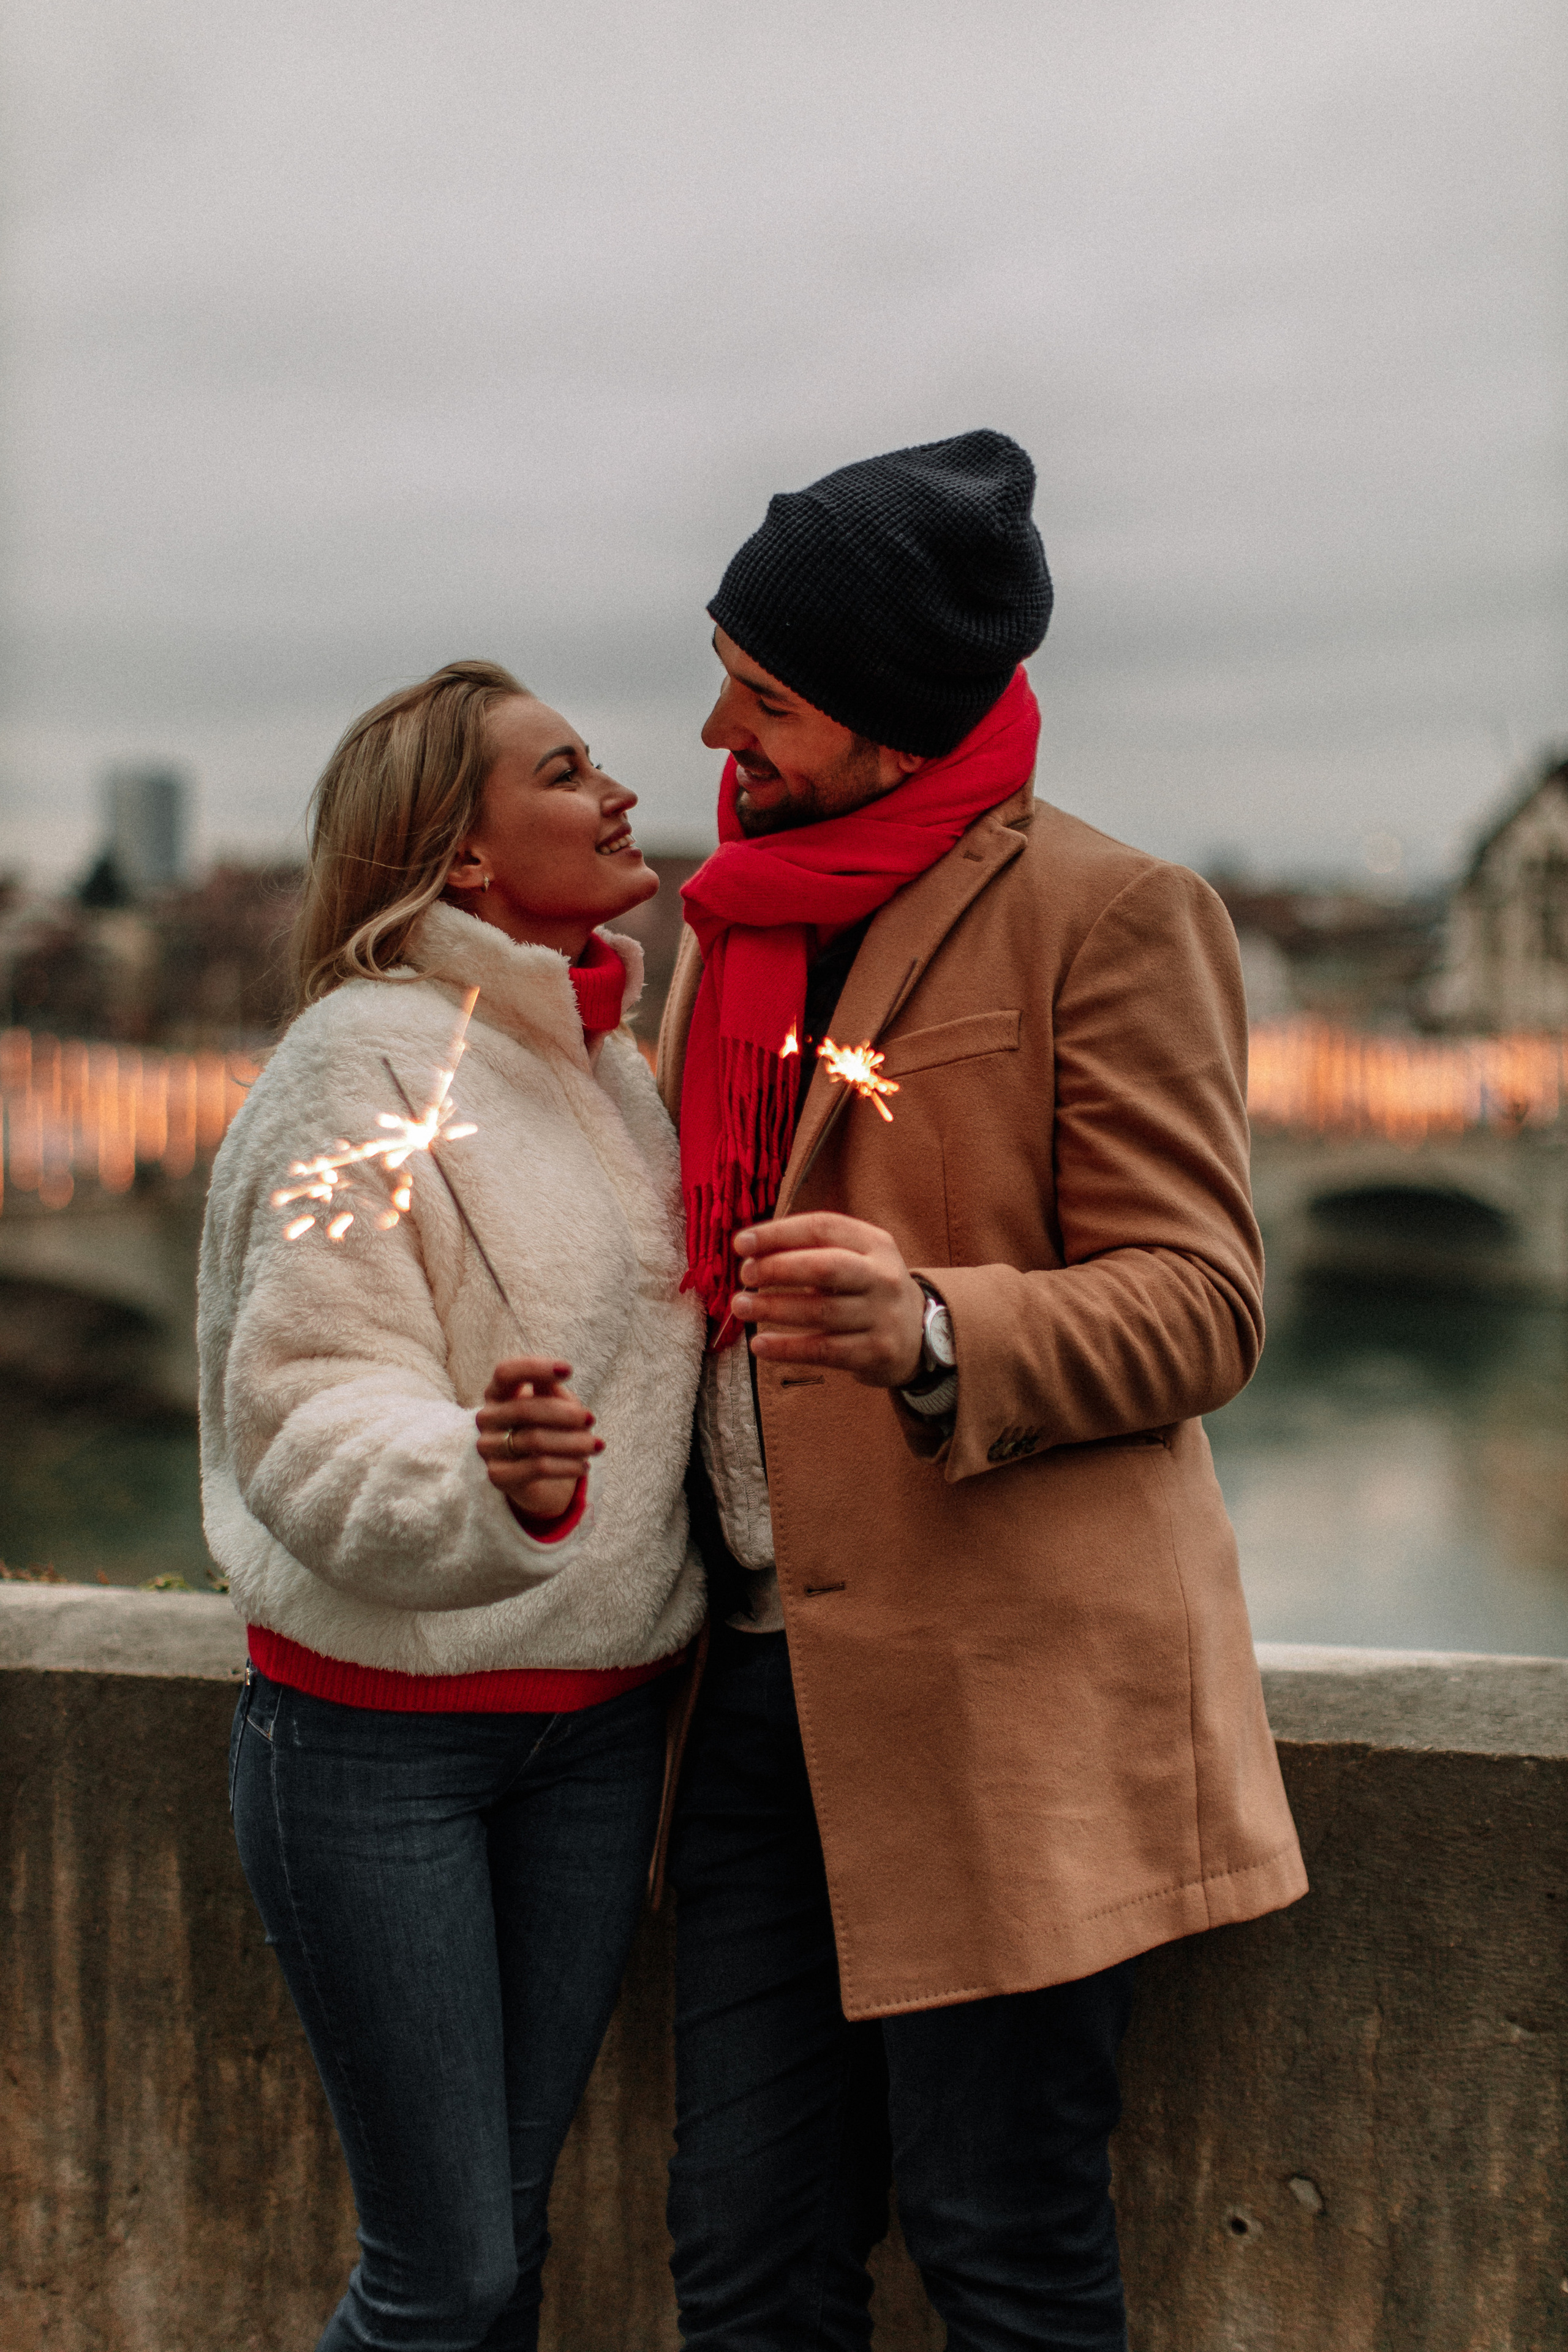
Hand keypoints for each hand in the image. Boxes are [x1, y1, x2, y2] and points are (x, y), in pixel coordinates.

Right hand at [475, 1357, 601, 1522]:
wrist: (541, 1476)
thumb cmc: (549, 1428)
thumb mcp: (554, 1403)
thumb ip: (552, 1390)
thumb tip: (557, 1375)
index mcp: (498, 1392)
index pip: (506, 1372)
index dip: (535, 1368)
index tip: (568, 1370)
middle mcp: (487, 1417)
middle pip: (524, 1409)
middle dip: (564, 1413)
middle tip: (591, 1419)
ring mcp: (488, 1447)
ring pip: (534, 1440)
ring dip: (573, 1442)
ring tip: (597, 1445)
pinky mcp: (498, 1475)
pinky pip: (537, 1468)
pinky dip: (566, 1466)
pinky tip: (584, 1466)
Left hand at [730, 1214, 925, 1388]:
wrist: (919, 1334)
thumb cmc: (866, 1289)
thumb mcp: (854, 1258)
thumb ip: (810, 1250)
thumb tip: (750, 1251)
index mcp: (875, 1243)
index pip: (823, 1227)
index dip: (779, 1233)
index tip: (742, 1243)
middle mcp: (882, 1276)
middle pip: (825, 1267)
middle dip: (778, 1268)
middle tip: (746, 1275)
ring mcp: (882, 1315)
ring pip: (821, 1311)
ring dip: (774, 1309)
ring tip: (741, 1307)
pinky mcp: (876, 1351)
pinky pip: (824, 1350)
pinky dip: (787, 1348)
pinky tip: (760, 1345)